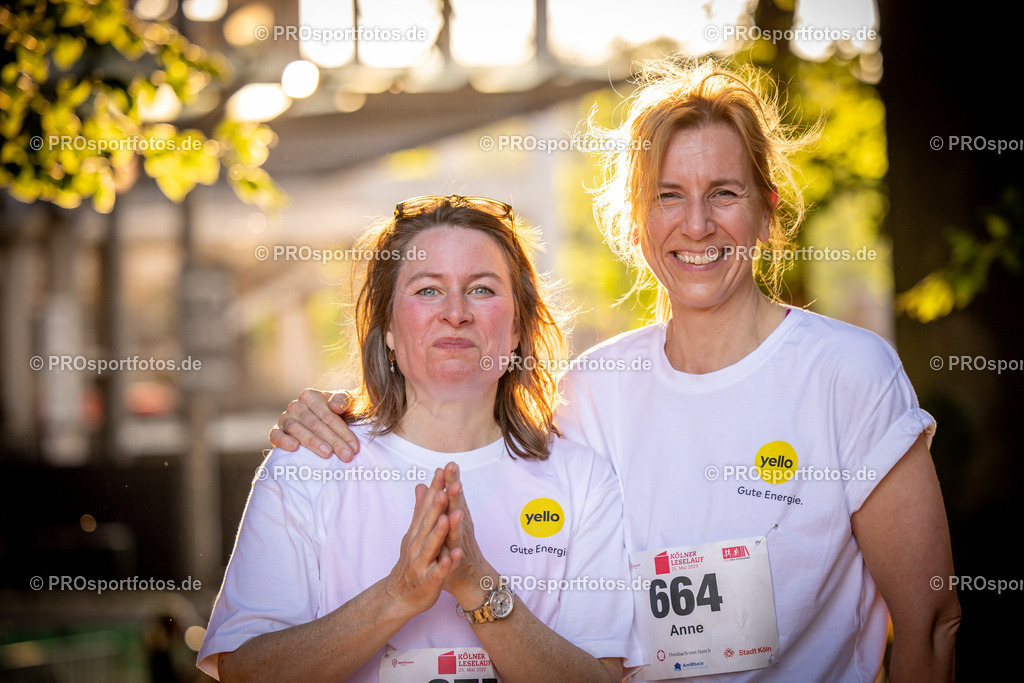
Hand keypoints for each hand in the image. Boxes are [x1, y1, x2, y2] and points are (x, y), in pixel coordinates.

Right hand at [269, 388, 359, 460]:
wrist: (324, 423)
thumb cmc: (337, 413)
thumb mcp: (346, 403)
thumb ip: (343, 401)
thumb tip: (335, 407)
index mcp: (311, 396)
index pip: (328, 415)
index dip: (343, 432)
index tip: (354, 447)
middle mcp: (296, 405)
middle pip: (315, 424)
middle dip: (333, 441)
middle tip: (346, 456)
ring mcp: (284, 418)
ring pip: (297, 429)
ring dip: (313, 442)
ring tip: (328, 454)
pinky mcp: (276, 431)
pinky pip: (276, 435)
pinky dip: (284, 441)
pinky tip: (295, 448)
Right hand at [383, 468, 462, 618]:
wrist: (398, 597)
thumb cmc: (410, 563)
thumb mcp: (413, 534)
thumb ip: (419, 510)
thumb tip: (421, 485)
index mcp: (417, 533)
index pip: (426, 507)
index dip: (434, 489)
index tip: (442, 470)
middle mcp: (417, 545)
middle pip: (428, 522)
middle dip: (437, 505)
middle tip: (446, 487)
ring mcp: (421, 563)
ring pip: (431, 545)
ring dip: (440, 531)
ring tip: (448, 517)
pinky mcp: (428, 581)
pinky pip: (438, 572)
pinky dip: (445, 564)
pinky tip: (453, 556)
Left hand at [438, 462, 498, 609]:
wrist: (469, 582)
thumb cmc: (455, 554)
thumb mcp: (445, 529)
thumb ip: (440, 507)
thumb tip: (433, 486)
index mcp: (454, 520)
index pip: (450, 497)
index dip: (448, 481)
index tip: (447, 463)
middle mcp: (460, 529)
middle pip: (456, 504)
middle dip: (454, 486)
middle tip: (453, 467)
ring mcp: (459, 544)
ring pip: (458, 525)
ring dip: (457, 510)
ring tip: (455, 493)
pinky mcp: (457, 559)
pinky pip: (457, 551)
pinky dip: (456, 544)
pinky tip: (457, 537)